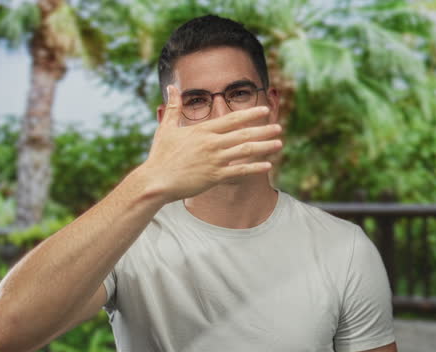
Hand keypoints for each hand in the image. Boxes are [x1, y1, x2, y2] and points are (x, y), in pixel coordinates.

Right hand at [140, 85, 282, 201]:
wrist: (156, 180)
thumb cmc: (160, 155)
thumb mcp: (166, 128)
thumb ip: (173, 107)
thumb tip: (172, 87)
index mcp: (202, 131)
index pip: (232, 119)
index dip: (250, 114)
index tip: (264, 110)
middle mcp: (211, 143)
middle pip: (243, 134)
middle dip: (263, 130)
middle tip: (279, 127)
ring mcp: (214, 160)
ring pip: (245, 151)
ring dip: (264, 147)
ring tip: (279, 144)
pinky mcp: (214, 176)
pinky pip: (239, 171)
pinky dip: (254, 168)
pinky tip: (267, 165)